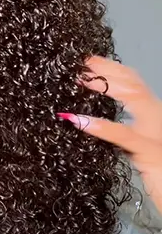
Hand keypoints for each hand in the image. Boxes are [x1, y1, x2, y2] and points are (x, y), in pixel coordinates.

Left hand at [58, 55, 161, 213]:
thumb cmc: (156, 173)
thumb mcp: (135, 146)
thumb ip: (121, 129)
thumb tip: (83, 117)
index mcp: (153, 117)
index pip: (134, 83)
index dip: (111, 69)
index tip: (86, 60)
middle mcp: (158, 120)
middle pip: (134, 84)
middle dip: (107, 70)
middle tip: (79, 64)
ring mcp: (156, 135)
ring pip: (135, 99)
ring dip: (105, 87)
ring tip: (80, 81)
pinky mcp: (151, 154)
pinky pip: (124, 135)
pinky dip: (101, 126)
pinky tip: (79, 121)